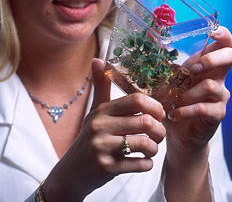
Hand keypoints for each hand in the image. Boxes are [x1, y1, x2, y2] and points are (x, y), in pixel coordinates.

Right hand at [43, 59, 165, 200]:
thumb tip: (97, 59)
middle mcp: (101, 126)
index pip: (137, 100)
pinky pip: (140, 164)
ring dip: (155, 148)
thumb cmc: (89, 137)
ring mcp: (103, 147)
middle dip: (160, 130)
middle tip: (159, 135)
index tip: (159, 114)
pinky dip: (147, 164)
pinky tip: (143, 161)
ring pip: (145, 143)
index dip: (155, 106)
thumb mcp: (94, 111)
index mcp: (102, 110)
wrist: (71, 172)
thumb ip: (101, 86)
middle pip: (145, 122)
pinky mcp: (107, 168)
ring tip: (152, 149)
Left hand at [165, 26, 231, 152]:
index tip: (213, 31)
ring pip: (211, 85)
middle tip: (194, 70)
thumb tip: (147, 39)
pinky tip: (174, 114)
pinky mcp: (217, 113)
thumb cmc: (174, 101)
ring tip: (174, 101)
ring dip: (187, 92)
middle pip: (230, 57)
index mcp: (207, 65)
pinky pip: (203, 108)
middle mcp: (218, 77)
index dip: (224, 35)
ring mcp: (220, 95)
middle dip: (211, 59)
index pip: (225, 44)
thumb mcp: (168, 78)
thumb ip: (163, 62)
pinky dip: (185, 111)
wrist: (178, 132)